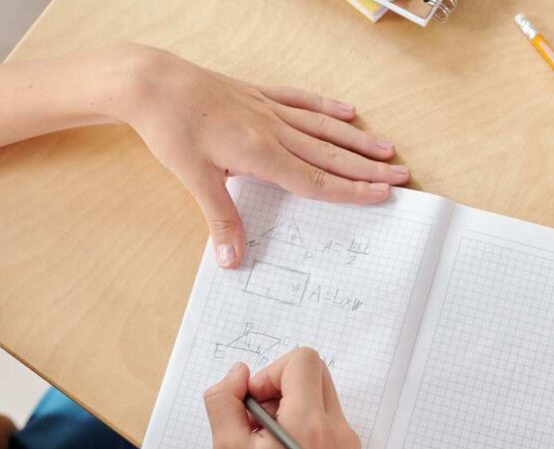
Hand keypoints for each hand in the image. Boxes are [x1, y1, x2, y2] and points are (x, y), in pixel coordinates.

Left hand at [119, 46, 408, 267]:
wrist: (152, 83)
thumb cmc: (170, 129)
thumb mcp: (193, 178)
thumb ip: (220, 219)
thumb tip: (233, 260)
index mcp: (261, 154)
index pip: (316, 180)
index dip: (351, 190)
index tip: (381, 195)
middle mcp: (273, 130)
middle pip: (330, 155)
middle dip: (368, 168)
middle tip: (401, 176)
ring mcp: (268, 109)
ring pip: (323, 128)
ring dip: (357, 140)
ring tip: (387, 150)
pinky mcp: (258, 94)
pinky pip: (301, 100)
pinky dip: (327, 107)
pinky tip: (347, 111)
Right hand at [204, 348, 360, 448]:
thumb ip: (225, 402)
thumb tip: (238, 373)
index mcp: (308, 423)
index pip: (302, 360)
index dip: (271, 372)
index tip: (255, 402)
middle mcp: (336, 426)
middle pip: (314, 371)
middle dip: (281, 384)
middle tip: (259, 417)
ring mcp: (346, 439)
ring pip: (320, 392)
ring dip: (291, 402)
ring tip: (269, 439)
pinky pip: (326, 415)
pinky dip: (303, 419)